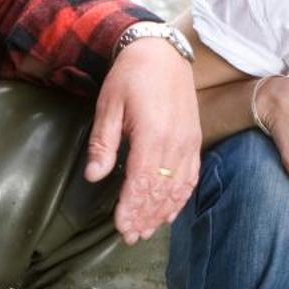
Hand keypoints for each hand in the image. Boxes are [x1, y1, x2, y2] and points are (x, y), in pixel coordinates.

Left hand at [85, 37, 202, 242]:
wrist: (162, 52)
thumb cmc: (130, 76)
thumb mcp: (108, 105)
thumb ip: (104, 143)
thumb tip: (94, 176)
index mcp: (152, 135)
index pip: (142, 183)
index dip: (132, 209)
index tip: (121, 228)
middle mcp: (175, 143)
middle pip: (161, 191)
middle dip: (145, 217)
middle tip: (131, 237)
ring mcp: (189, 143)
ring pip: (178, 188)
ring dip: (162, 212)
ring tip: (147, 230)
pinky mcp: (194, 140)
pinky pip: (191, 177)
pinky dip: (180, 198)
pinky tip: (169, 211)